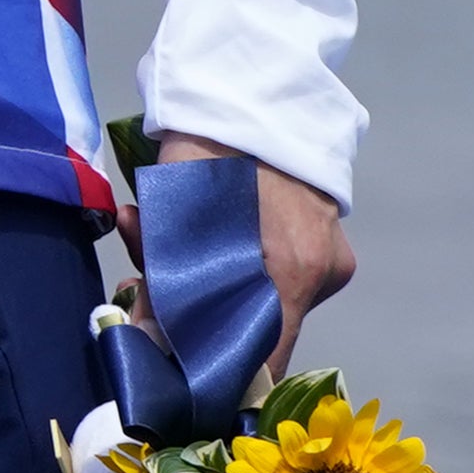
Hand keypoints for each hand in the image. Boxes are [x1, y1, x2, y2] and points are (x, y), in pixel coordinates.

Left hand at [149, 132, 354, 387]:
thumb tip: (146, 341)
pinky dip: (237, 264)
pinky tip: (192, 238)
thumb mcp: (173, 213)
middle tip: (145, 300)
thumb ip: (165, 280)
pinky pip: (277, 269)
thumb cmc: (207, 149)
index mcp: (288, 273)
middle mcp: (319, 274)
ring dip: (211, 287)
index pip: (265, 360)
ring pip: (264, 295)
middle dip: (200, 324)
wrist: (254, 89)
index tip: (184, 383)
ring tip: (152, 249)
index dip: (224, 378)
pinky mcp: (325, 240)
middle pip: (259, 327)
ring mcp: (328, 256)